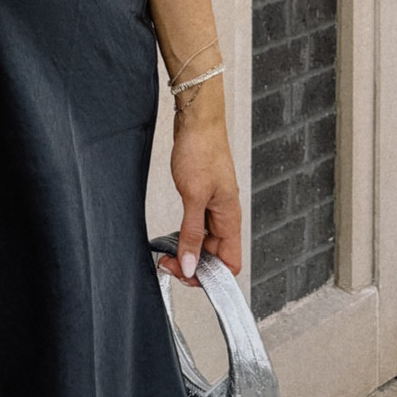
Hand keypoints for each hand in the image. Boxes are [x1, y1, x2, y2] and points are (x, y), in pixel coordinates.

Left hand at [158, 109, 242, 285]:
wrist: (197, 119)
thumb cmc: (201, 150)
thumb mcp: (193, 196)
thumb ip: (192, 233)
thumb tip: (191, 266)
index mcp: (230, 218)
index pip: (230, 264)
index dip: (211, 277)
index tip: (187, 274)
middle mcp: (225, 215)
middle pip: (215, 257)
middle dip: (193, 265)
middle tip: (169, 264)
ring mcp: (214, 206)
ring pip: (204, 242)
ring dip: (187, 250)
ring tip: (167, 253)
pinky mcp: (202, 197)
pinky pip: (197, 226)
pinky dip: (184, 234)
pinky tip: (170, 235)